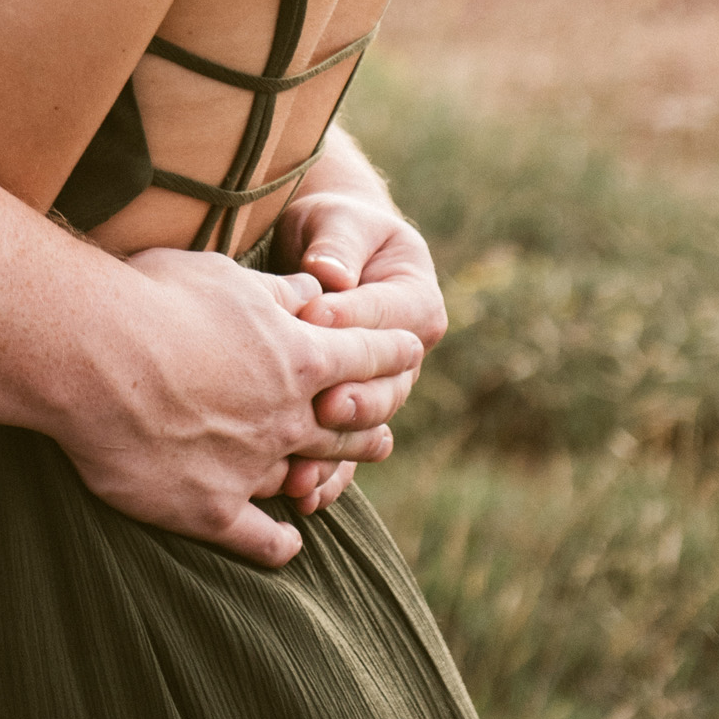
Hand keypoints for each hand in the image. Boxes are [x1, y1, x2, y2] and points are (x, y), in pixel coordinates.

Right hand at [95, 246, 421, 567]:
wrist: (90, 356)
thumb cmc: (150, 299)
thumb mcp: (223, 274)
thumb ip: (277, 291)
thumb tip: (315, 294)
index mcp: (299, 356)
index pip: (370, 354)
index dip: (393, 350)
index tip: (411, 349)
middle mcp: (288, 418)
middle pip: (351, 425)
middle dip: (371, 423)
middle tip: (384, 431)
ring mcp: (253, 469)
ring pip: (308, 477)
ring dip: (328, 476)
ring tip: (335, 478)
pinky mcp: (212, 510)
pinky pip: (263, 539)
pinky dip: (280, 544)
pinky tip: (287, 543)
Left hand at [272, 136, 447, 506]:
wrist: (328, 256)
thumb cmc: (334, 231)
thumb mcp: (339, 222)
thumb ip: (337, 244)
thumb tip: (331, 273)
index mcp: (416, 302)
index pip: (389, 316)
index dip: (352, 317)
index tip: (312, 314)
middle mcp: (408, 356)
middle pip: (389, 385)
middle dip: (357, 397)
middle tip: (324, 403)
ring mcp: (381, 391)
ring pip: (369, 428)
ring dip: (340, 451)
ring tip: (306, 467)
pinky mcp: (350, 416)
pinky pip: (345, 454)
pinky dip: (327, 476)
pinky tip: (302, 496)